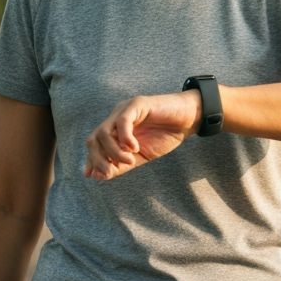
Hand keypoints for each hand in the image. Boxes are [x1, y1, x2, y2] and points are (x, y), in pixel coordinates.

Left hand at [84, 90, 201, 180]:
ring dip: (113, 151)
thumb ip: (120, 165)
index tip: (100, 176)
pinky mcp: (137, 104)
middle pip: (93, 139)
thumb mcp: (140, 156)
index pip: (93, 145)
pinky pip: (122, 121)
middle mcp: (115, 118)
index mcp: (114, 130)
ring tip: (130, 160)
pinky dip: (125, 138)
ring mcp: (124, 110)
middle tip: (110, 172)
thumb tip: (98, 175)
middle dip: (98, 159)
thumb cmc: (165, 136)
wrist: (188, 119)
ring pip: (104, 132)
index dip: (92, 161)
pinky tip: (135, 148)